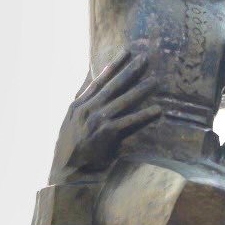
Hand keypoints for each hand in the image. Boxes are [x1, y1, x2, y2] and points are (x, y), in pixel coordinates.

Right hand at [49, 46, 159, 181]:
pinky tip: (158, 110)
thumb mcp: (70, 123)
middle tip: (145, 58)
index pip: (99, 80)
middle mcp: (87, 109)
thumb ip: (83, 105)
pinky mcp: (107, 134)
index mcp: (78, 105)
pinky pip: (130, 122)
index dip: (113, 65)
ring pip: (123, 100)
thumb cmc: (72, 149)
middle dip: (130, 70)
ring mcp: (97, 121)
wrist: (67, 173)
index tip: (126, 52)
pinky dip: (144, 116)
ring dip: (141, 89)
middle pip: (113, 86)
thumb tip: (92, 88)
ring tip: (156, 80)